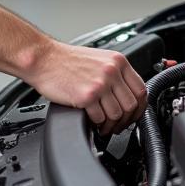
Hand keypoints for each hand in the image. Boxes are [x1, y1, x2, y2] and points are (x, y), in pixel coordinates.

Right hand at [27, 41, 147, 134]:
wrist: (43, 58)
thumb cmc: (66, 60)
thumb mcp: (99, 59)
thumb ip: (115, 74)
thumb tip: (126, 95)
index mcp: (118, 61)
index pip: (141, 89)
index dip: (139, 108)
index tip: (133, 115)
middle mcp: (111, 71)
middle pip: (131, 105)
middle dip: (126, 120)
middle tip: (117, 125)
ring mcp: (100, 84)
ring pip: (117, 114)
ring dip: (111, 125)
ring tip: (104, 126)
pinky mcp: (86, 96)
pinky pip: (100, 118)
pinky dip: (97, 124)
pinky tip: (92, 122)